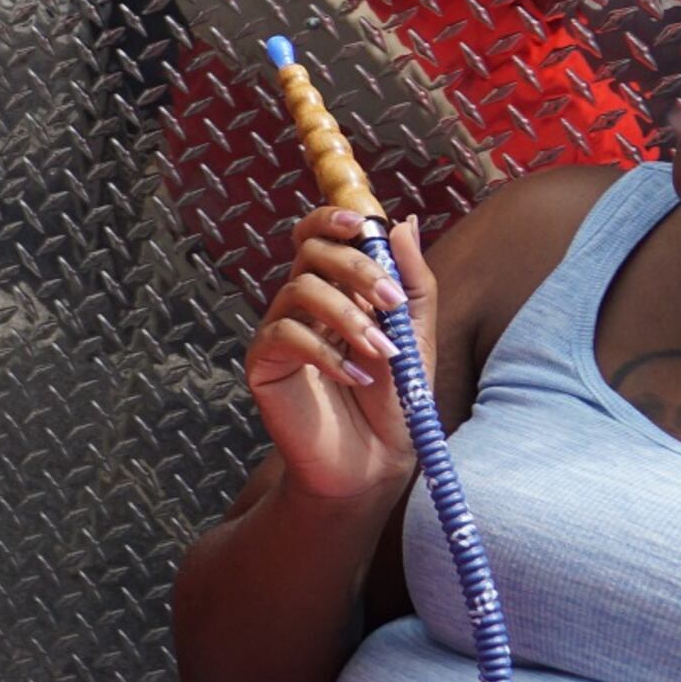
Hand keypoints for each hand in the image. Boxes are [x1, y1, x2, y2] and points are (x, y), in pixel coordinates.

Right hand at [245, 206, 431, 506]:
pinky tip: (356, 376)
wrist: (376, 462)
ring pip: (300, 290)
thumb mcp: (417, 336)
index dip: (333, 219)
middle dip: (355, 267)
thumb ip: (413, 282)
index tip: (362, 224)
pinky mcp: (263, 361)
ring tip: (383, 351)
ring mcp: (280, 329)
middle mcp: (304, 302)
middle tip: (392, 302)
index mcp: (338, 288)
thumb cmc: (396, 400)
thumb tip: (404, 222)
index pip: (320, 235)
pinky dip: (326, 352)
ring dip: (349, 316)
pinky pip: (286, 335)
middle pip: (311, 252)